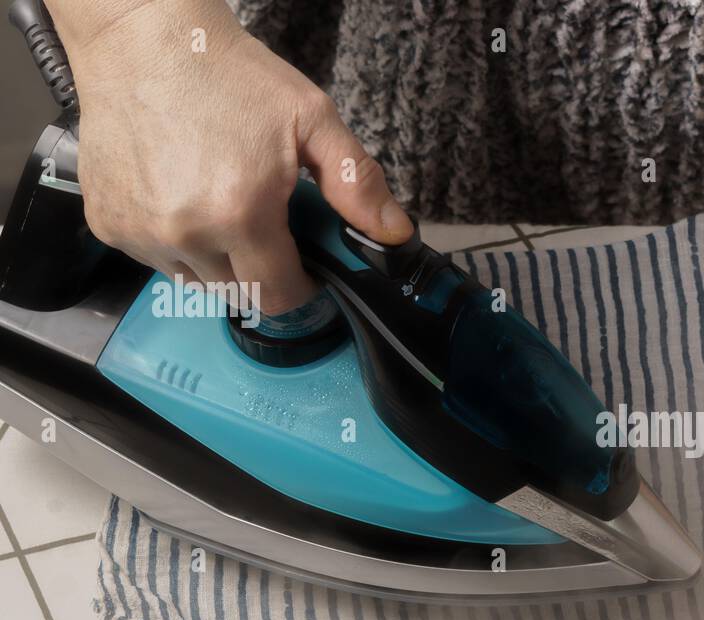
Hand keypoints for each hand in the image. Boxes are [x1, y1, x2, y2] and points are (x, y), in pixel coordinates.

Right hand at [57, 0, 412, 314]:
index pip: (279, 296)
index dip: (301, 289)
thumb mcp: (311, 120)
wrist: (143, 39)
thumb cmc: (229, 75)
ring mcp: (139, 232)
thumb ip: (358, 183)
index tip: (307, 268)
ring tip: (225, 212)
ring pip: (194, 283)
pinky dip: (174, 245)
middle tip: (268, 231)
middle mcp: (184, 233)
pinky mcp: (107, 224)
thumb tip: (396, 235)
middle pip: (238, 295)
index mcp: (240, 214)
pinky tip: (184, 200)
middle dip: (262, 274)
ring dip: (217, 264)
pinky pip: (153, 260)